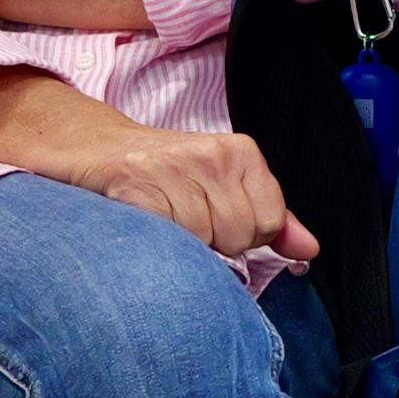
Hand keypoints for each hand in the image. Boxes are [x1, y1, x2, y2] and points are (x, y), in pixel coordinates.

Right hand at [0, 68, 316, 261]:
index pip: (268, 223)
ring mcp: (174, 166)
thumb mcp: (223, 187)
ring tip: (157, 221)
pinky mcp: (134, 184)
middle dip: (210, 244)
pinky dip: (152, 241)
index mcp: (242, 154)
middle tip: (178, 220)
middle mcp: (214, 154)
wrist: (88, 147)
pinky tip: (139, 222)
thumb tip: (310, 250)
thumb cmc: (161, 176)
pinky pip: (165, 236)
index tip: (211, 222)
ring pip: (202, 241)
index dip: (241, 237)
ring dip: (177, 245)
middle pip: (238, 236)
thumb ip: (270, 219)